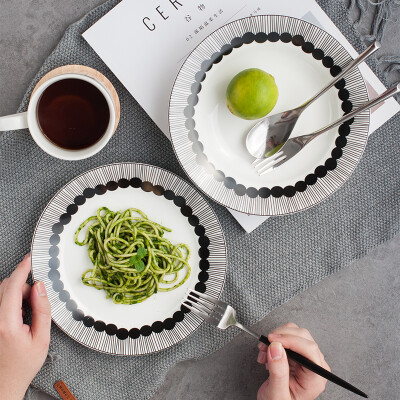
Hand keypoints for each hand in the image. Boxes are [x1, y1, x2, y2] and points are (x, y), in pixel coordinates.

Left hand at [0, 254, 50, 399]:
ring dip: (16, 295)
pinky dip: (10, 303)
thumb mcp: (41, 338)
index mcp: (6, 324)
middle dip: (23, 287)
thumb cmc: (22, 366)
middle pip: (5, 287)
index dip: (22, 269)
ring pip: (1, 294)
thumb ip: (42, 309)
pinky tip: (18, 317)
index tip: (28, 259)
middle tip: (35, 301)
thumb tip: (40, 287)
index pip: (12, 287)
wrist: (3, 385)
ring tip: (27, 315)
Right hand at [257, 323, 329, 399]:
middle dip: (281, 338)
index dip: (291, 340)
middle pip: (302, 337)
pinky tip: (267, 353)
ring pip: (294, 333)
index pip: (309, 350)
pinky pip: (287, 336)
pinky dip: (274, 340)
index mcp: (315, 378)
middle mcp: (314, 365)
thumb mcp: (277, 393)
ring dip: (276, 338)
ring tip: (265, 351)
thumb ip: (278, 372)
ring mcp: (306, 358)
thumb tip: (276, 346)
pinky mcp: (297, 354)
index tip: (273, 340)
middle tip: (265, 345)